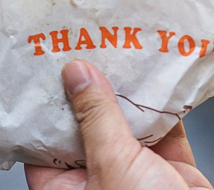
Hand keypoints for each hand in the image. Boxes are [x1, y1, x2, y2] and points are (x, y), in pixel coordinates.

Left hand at [24, 61, 211, 189]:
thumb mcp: (111, 165)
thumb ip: (96, 118)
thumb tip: (76, 74)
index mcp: (66, 189)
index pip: (43, 137)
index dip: (44, 100)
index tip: (44, 60)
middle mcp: (97, 178)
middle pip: (87, 122)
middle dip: (91, 84)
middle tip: (85, 39)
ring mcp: (134, 172)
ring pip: (126, 120)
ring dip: (128, 88)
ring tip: (120, 44)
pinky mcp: (170, 168)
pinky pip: (164, 126)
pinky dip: (165, 100)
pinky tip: (160, 69)